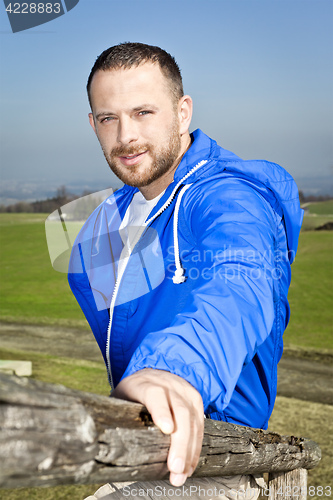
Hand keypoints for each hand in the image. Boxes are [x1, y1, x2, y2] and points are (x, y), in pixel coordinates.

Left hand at [111, 368, 203, 486]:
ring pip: (193, 420)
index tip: (166, 429)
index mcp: (144, 383)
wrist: (150, 374)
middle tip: (174, 468)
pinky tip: (189, 465)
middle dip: (179, 443)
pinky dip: (195, 447)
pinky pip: (200, 424)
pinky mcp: (195, 398)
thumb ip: (118, 417)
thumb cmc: (130, 395)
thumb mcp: (119, 400)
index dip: (161, 410)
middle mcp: (168, 384)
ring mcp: (183, 390)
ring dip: (189, 451)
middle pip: (179, 411)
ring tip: (181, 475)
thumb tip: (109, 452)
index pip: (155, 394)